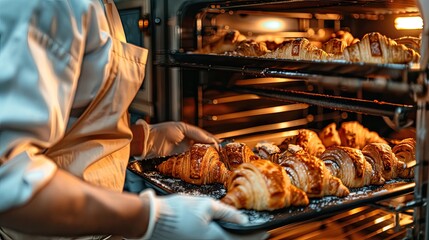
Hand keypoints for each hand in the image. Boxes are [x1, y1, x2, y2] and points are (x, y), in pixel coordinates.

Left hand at [136, 120, 219, 158]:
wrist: (147, 142)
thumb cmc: (162, 132)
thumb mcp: (181, 128)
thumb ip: (196, 133)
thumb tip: (210, 139)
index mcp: (189, 133)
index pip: (205, 137)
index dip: (213, 141)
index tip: (222, 146)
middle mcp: (187, 142)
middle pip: (203, 147)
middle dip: (212, 151)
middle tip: (221, 156)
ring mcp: (183, 152)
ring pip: (198, 156)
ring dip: (205, 159)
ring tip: (214, 162)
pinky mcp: (178, 161)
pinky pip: (190, 163)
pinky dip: (196, 165)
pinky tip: (202, 167)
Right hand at [137, 189, 267, 239]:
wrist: (153, 220)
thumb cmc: (179, 210)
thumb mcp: (206, 205)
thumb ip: (227, 213)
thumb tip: (243, 219)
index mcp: (215, 238)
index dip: (256, 236)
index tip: (265, 231)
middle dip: (246, 238)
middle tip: (256, 231)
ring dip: (234, 238)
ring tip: (241, 230)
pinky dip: (222, 237)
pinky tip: (224, 230)